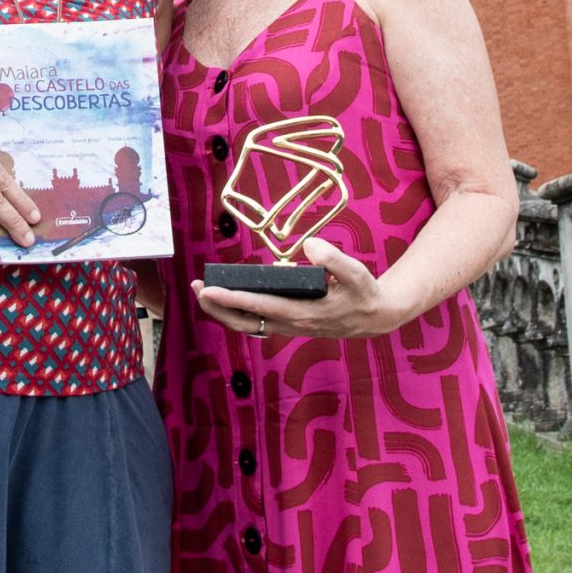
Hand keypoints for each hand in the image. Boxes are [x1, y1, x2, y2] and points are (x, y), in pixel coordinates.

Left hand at [192, 237, 402, 340]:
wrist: (376, 317)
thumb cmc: (364, 292)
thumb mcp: (356, 273)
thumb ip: (334, 259)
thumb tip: (309, 246)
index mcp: (304, 314)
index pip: (260, 307)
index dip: (232, 298)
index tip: (209, 289)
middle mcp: (292, 324)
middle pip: (245, 322)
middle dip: (218, 308)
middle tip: (195, 289)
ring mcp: (290, 326)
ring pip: (249, 325)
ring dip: (225, 310)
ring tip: (204, 291)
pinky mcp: (291, 323)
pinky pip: (258, 321)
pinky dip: (240, 311)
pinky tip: (230, 296)